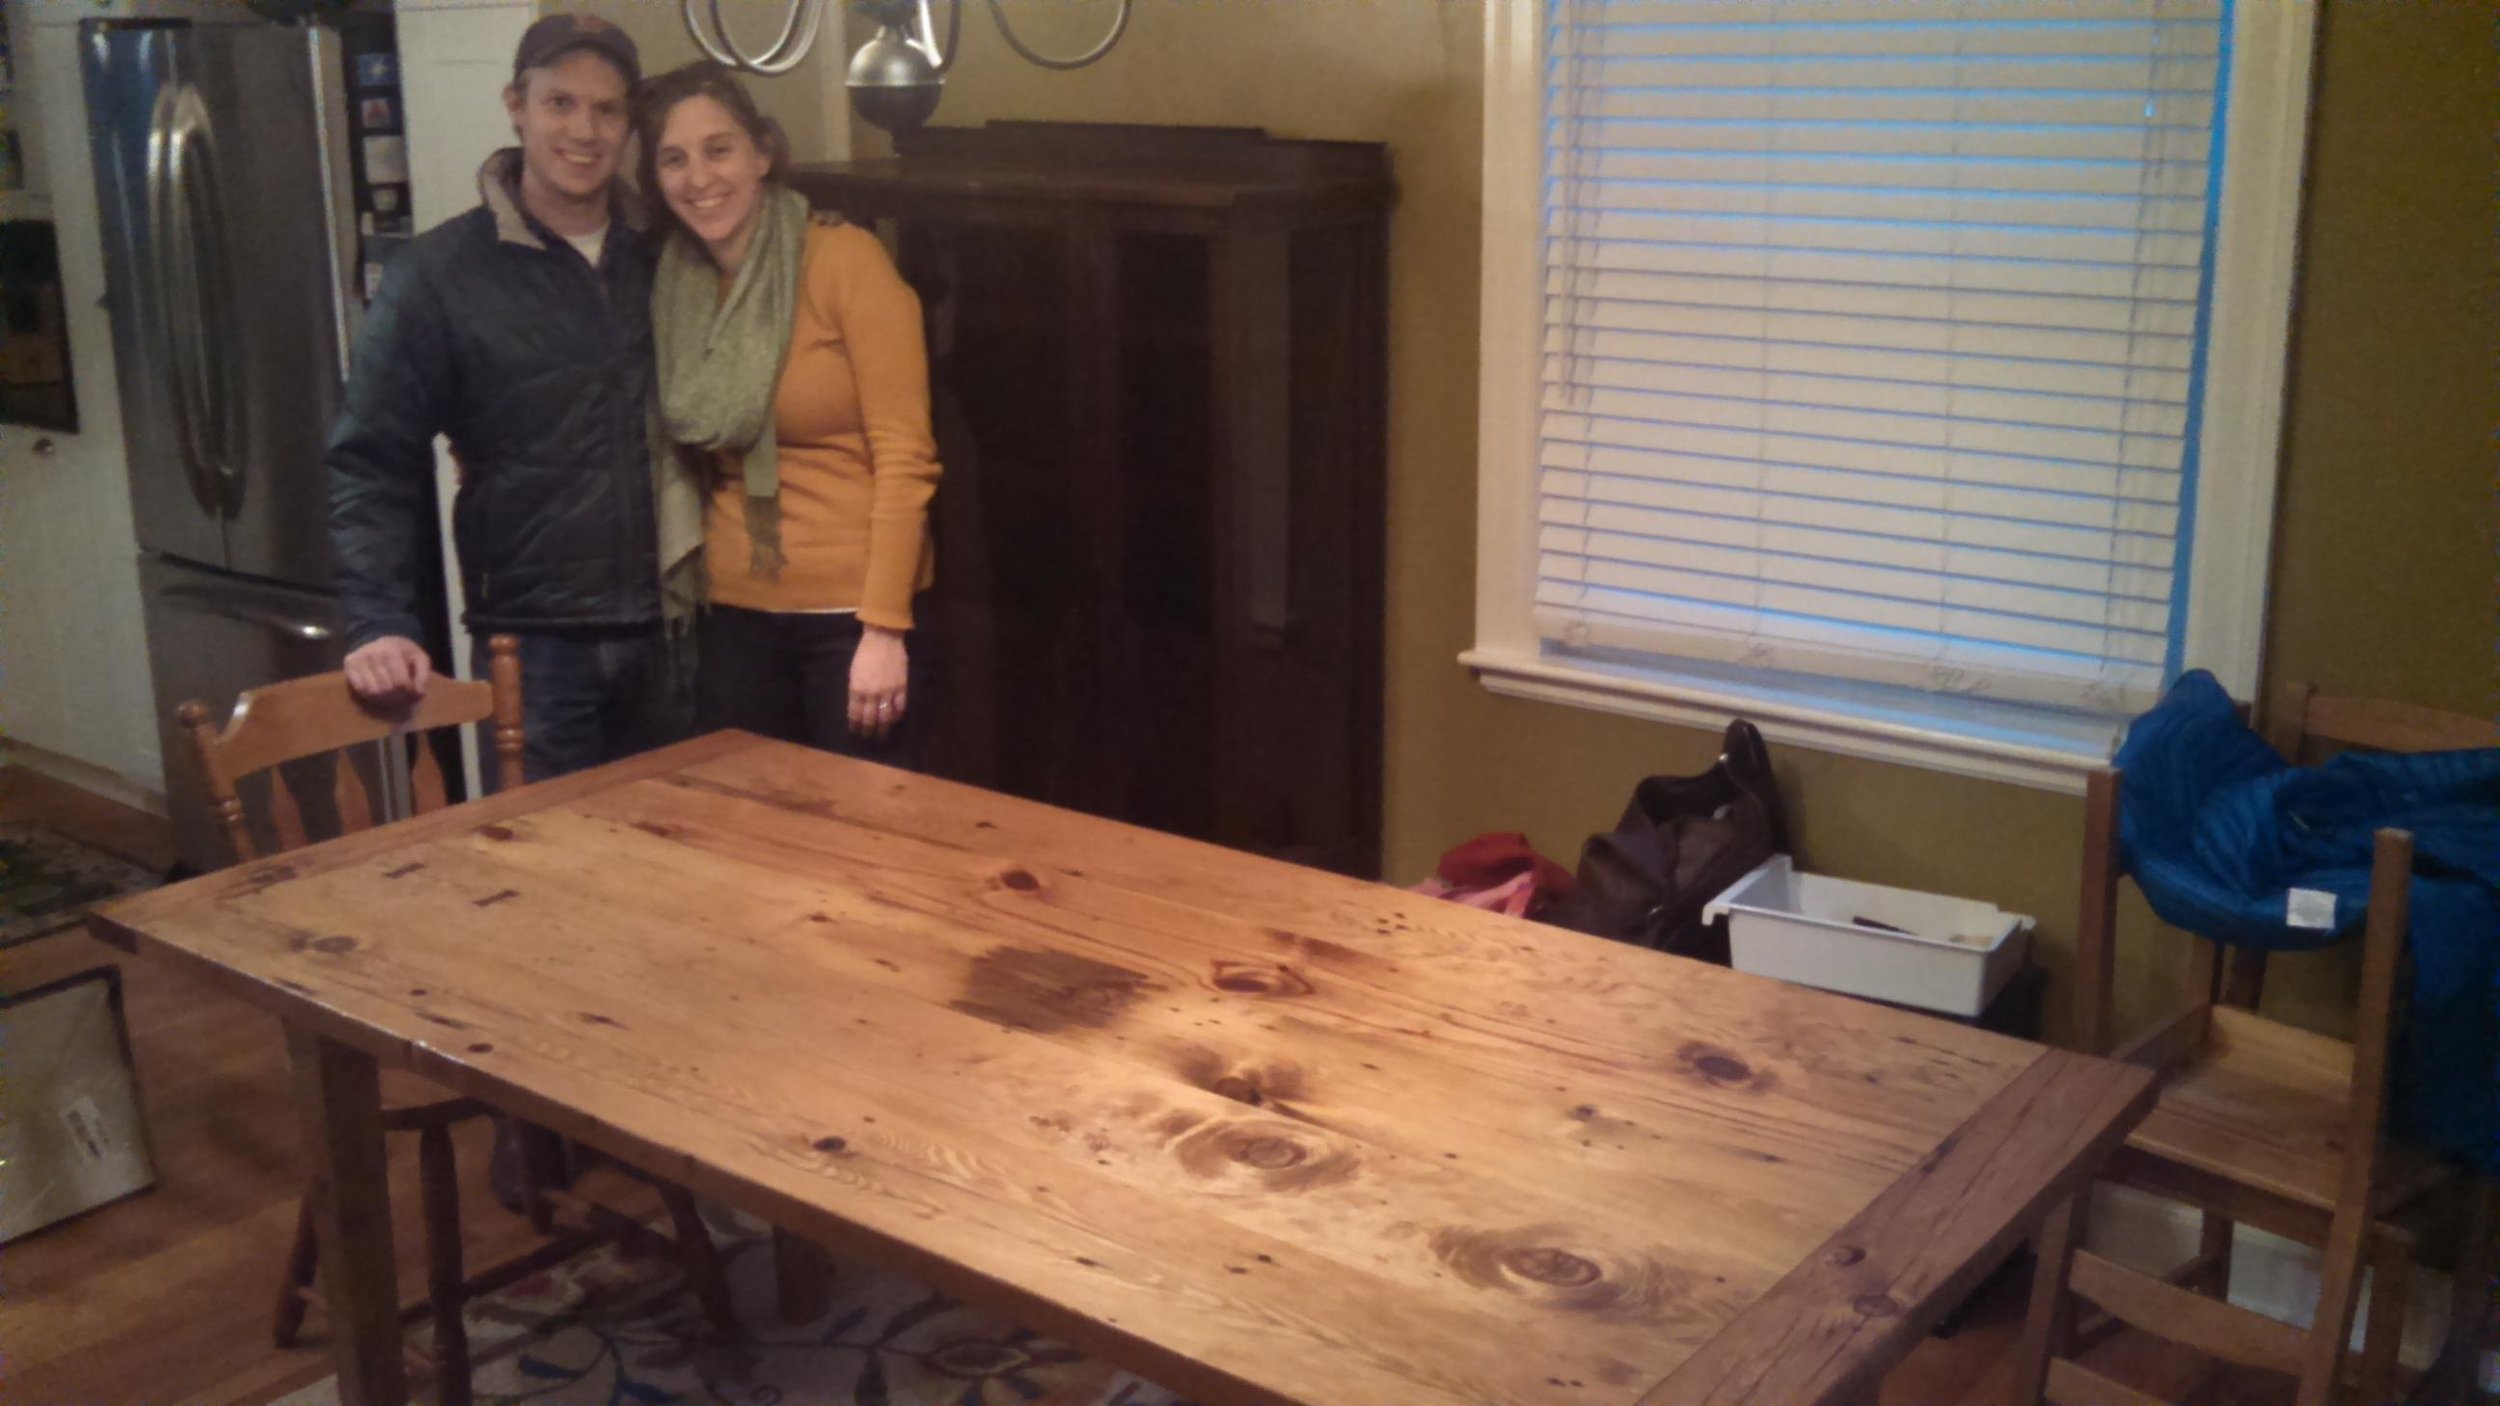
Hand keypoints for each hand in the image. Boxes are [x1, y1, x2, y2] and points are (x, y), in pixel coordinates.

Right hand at [343, 636, 431, 708]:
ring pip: (372, 692)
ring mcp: (357, 661)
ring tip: (391, 696)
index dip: (408, 692)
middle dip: (397, 698)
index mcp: (391, 650)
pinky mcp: (348, 668)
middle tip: (402, 698)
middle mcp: (371, 654)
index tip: (412, 692)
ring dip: (384, 700)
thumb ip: (423, 674)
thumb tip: (419, 693)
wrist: (376, 639)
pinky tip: (379, 693)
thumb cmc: (402, 651)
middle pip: (386, 689)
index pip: (400, 682)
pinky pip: (360, 691)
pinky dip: (371, 697)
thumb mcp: (419, 657)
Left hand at [847, 626, 908, 741]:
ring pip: (885, 717)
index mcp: (857, 688)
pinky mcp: (901, 687)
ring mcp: (888, 691)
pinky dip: (896, 716)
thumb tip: (859, 706)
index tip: (856, 731)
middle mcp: (871, 693)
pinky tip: (894, 720)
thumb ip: (856, 691)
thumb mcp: (854, 672)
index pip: (855, 714)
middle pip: (870, 719)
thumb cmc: (865, 653)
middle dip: (869, 731)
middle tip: (869, 737)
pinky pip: (900, 707)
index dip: (856, 725)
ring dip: (883, 728)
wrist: (883, 638)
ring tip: (882, 734)